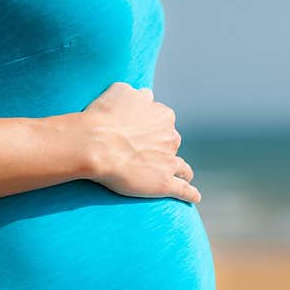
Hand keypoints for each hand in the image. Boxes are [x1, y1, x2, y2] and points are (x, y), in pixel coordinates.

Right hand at [83, 82, 199, 203]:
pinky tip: (194, 197)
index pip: (164, 121)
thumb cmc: (104, 118)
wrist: (96, 145)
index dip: (154, 128)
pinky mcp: (165, 183)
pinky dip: (190, 194)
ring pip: (182, 167)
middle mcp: (171, 137)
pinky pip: (183, 190)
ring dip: (182, 170)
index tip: (144, 134)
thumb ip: (138, 94)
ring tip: (180, 176)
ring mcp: (169, 161)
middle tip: (149, 155)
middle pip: (172, 142)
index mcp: (163, 116)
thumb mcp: (121, 91)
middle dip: (165, 148)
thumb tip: (147, 94)